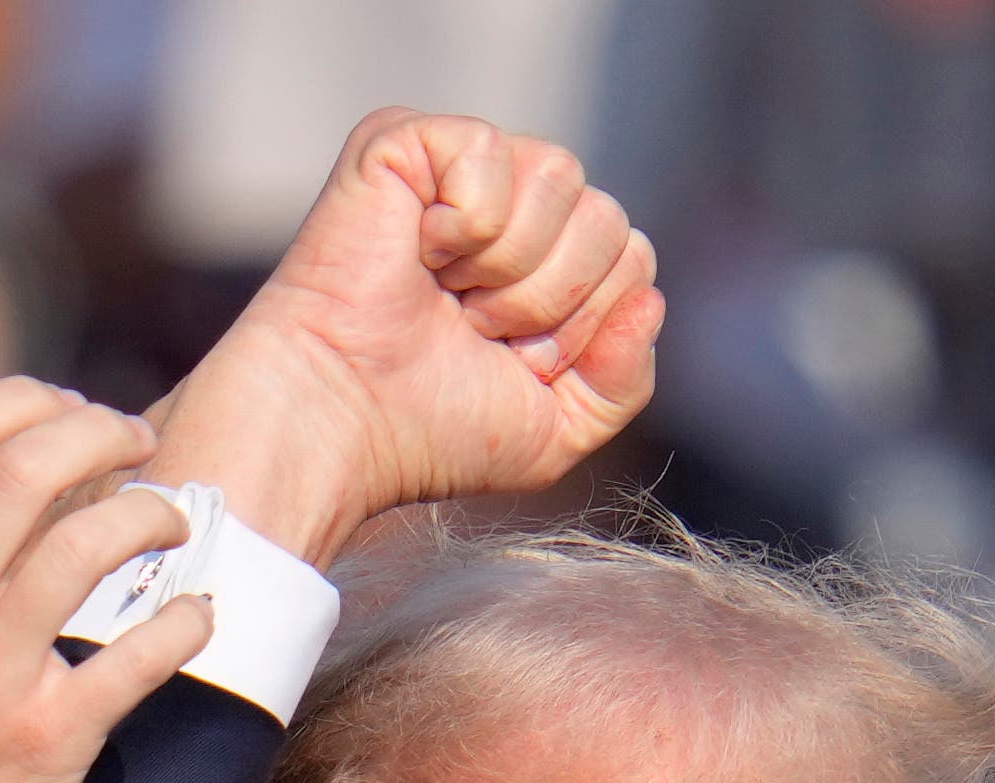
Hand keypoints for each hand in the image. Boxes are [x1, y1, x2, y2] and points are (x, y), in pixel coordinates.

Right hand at [0, 381, 216, 782]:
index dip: (30, 401)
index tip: (75, 413)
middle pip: (26, 470)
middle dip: (101, 434)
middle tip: (143, 443)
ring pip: (84, 548)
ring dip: (150, 514)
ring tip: (176, 519)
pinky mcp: (47, 740)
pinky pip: (134, 660)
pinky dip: (183, 623)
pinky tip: (199, 614)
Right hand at [143, 110, 663, 561]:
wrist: (342, 423)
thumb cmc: (431, 430)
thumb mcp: (557, 428)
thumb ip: (627, 379)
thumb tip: (652, 298)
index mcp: (547, 260)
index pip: (633, 258)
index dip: (585, 324)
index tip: (513, 359)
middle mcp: (510, 204)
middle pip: (609, 218)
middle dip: (551, 299)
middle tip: (474, 328)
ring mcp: (460, 168)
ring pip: (562, 178)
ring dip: (511, 266)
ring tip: (447, 294)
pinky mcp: (408, 140)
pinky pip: (493, 152)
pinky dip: (466, 225)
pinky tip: (418, 251)